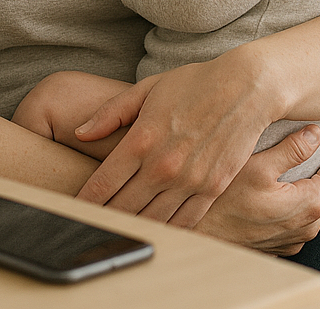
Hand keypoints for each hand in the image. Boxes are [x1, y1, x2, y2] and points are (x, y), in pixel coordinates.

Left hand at [74, 53, 282, 225]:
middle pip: (121, 209)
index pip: (102, 184)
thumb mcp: (147, 89)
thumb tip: (80, 133)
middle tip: (88, 228)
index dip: (82, 202)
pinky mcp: (211, 189)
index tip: (73, 211)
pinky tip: (154, 234)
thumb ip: (111, 113)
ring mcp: (189, 181)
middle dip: (101, 221)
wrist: (246, 88)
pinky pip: (183, 223)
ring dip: (131, 230)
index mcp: (141, 140)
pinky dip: (165, 232)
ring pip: (151, 221)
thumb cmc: (195, 83)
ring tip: (116, 236)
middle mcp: (163, 166)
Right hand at [196, 116, 319, 255]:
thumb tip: (316, 133)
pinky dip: (312, 190)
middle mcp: (309, 224)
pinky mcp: (285, 240)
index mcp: (309, 203)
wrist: (202, 240)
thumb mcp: (257, 166)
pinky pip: (308, 211)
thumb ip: (291, 149)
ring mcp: (298, 235)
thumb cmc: (224, 202)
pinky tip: (301, 177)